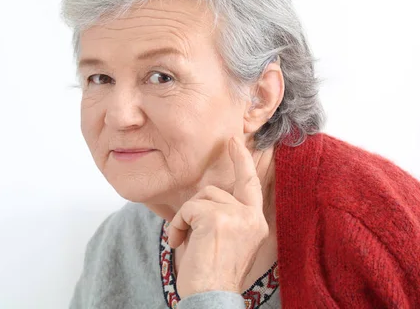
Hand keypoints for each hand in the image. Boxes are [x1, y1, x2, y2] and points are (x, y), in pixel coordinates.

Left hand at [167, 137, 268, 296]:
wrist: (212, 297)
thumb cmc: (214, 275)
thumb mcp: (228, 242)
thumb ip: (227, 217)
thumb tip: (209, 198)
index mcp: (256, 223)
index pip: (251, 185)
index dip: (242, 161)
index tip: (235, 142)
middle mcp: (251, 217)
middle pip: (215, 190)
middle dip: (195, 206)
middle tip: (185, 221)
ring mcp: (236, 216)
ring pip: (200, 198)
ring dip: (186, 218)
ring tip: (185, 242)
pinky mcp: (216, 218)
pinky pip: (188, 208)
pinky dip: (178, 224)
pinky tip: (180, 243)